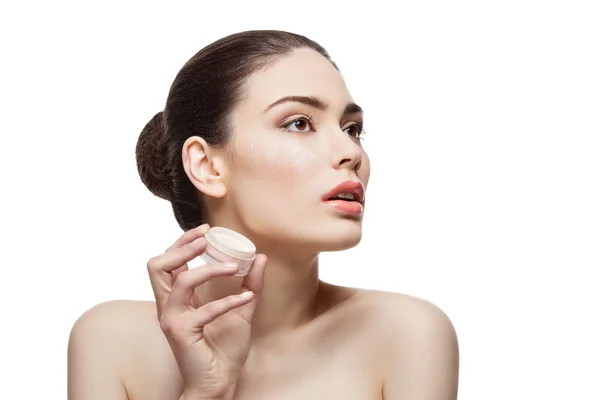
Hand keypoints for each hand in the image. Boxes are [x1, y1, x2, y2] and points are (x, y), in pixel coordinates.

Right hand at [147, 223, 266, 398]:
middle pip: (157, 266)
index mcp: (177, 298)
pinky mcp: (182, 334)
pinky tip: (246, 298)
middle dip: (182, 246)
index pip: (168, 262)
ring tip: (234, 267)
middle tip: (208, 238)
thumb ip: (250, 284)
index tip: (207, 230)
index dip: (183, 242)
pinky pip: (203, 311)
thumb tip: (260, 257)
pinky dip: (227, 302)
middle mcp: (169, 306)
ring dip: (209, 269)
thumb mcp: (242, 310)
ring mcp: (172, 320)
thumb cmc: (224, 350)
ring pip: (180, 281)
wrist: (219, 382)